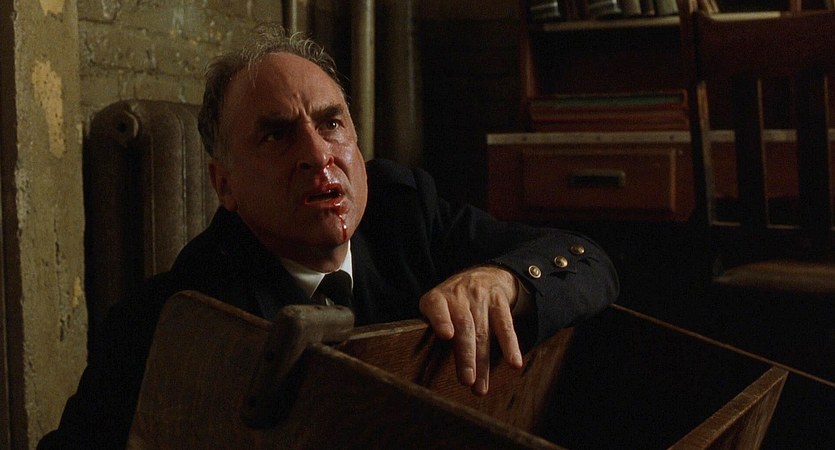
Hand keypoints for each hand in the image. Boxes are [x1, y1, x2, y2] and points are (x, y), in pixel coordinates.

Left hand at [419, 266, 523, 394]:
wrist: (482, 275)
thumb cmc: (451, 304)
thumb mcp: (437, 307)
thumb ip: (432, 330)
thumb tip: (427, 369)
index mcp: (437, 299)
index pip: (437, 307)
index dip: (441, 320)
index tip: (446, 335)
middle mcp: (459, 296)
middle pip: (464, 327)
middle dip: (465, 356)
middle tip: (466, 380)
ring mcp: (480, 299)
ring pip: (483, 332)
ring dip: (483, 362)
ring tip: (480, 387)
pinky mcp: (499, 303)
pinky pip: (505, 326)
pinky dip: (510, 346)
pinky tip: (514, 364)